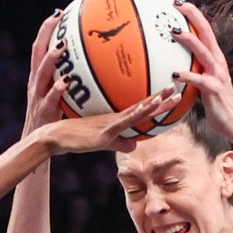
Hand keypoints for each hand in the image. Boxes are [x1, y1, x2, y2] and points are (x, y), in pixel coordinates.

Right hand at [24, 11, 65, 136]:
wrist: (39, 143)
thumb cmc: (55, 119)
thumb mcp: (64, 96)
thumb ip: (75, 82)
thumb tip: (99, 70)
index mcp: (40, 77)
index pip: (42, 47)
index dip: (48, 29)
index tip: (59, 12)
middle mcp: (36, 82)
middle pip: (37, 51)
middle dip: (45, 33)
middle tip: (56, 17)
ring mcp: (37, 96)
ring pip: (39, 72)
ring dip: (49, 59)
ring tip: (61, 47)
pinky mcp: (43, 112)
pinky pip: (49, 99)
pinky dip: (56, 90)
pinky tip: (65, 83)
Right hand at [29, 87, 178, 156]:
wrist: (54, 137)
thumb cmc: (74, 140)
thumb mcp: (102, 144)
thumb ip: (119, 144)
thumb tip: (135, 145)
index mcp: (115, 120)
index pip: (140, 109)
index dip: (156, 102)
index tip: (170, 94)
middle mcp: (116, 118)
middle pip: (143, 106)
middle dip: (162, 98)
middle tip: (177, 87)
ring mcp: (111, 123)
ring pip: (137, 111)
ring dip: (154, 102)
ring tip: (170, 93)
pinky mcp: (105, 132)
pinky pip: (125, 122)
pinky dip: (138, 114)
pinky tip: (148, 108)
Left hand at [168, 2, 232, 135]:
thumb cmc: (216, 102)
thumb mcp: (205, 80)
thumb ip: (195, 68)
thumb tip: (177, 62)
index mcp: (215, 57)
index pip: (205, 30)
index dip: (194, 14)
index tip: (180, 2)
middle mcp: (217, 62)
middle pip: (206, 33)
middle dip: (193, 16)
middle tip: (178, 5)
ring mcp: (217, 75)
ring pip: (203, 52)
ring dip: (190, 40)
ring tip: (174, 32)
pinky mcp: (214, 89)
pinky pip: (199, 80)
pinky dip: (187, 76)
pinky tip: (174, 74)